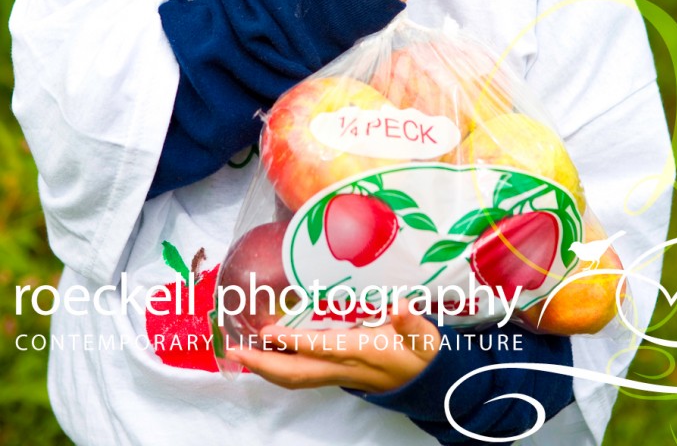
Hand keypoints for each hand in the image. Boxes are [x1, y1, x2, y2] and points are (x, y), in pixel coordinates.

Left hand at [227, 299, 439, 392]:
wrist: (429, 384)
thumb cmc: (424, 354)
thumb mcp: (425, 335)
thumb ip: (412, 321)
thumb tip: (401, 305)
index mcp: (361, 353)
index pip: (321, 348)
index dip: (294, 342)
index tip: (268, 332)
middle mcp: (344, 368)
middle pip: (297, 372)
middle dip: (263, 363)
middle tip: (233, 349)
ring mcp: (338, 375)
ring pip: (295, 377)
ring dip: (265, 367)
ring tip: (239, 351)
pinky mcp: (336, 374)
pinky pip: (301, 374)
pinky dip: (278, 366)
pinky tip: (266, 354)